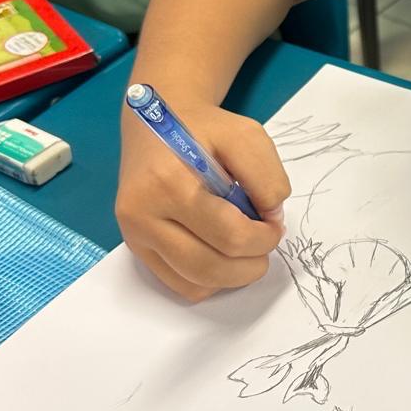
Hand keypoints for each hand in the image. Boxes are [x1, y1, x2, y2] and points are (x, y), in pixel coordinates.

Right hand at [116, 104, 291, 301]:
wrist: (156, 124)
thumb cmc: (203, 129)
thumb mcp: (245, 136)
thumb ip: (267, 177)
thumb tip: (271, 219)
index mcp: (168, 183)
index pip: (229, 235)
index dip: (264, 238)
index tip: (275, 224)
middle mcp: (142, 215)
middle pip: (210, 267)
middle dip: (252, 264)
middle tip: (265, 242)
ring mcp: (135, 236)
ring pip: (195, 284)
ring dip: (233, 277)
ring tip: (246, 250)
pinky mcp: (136, 248)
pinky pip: (181, 286)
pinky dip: (210, 281)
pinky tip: (222, 254)